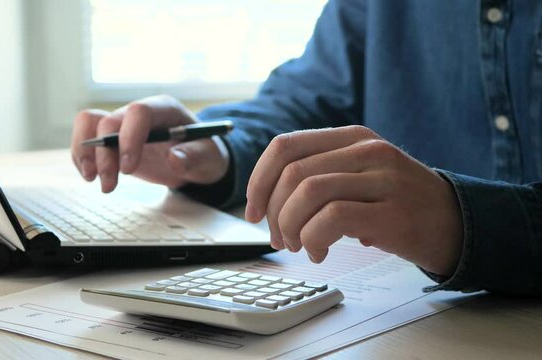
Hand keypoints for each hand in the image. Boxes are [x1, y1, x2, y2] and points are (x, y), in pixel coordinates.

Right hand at [71, 95, 229, 192]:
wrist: (196, 158)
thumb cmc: (204, 153)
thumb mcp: (209, 158)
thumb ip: (195, 157)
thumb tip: (175, 158)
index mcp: (165, 109)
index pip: (140, 112)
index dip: (129, 138)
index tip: (128, 169)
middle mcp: (140, 112)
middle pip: (109, 120)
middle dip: (105, 155)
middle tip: (109, 184)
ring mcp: (124, 124)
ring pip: (89, 122)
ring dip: (86, 151)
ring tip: (92, 179)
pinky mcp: (112, 139)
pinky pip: (86, 136)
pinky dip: (83, 157)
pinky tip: (91, 176)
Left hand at [244, 126, 462, 275]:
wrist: (457, 222)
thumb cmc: (398, 202)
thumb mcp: (360, 174)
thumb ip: (320, 175)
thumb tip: (268, 202)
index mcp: (352, 137)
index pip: (285, 146)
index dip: (258, 180)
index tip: (252, 211)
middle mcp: (366, 150)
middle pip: (291, 172)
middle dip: (272, 212)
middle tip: (278, 238)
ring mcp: (381, 179)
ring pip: (307, 193)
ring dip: (290, 227)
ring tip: (299, 245)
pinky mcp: (390, 212)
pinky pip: (331, 219)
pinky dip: (313, 239)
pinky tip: (319, 252)